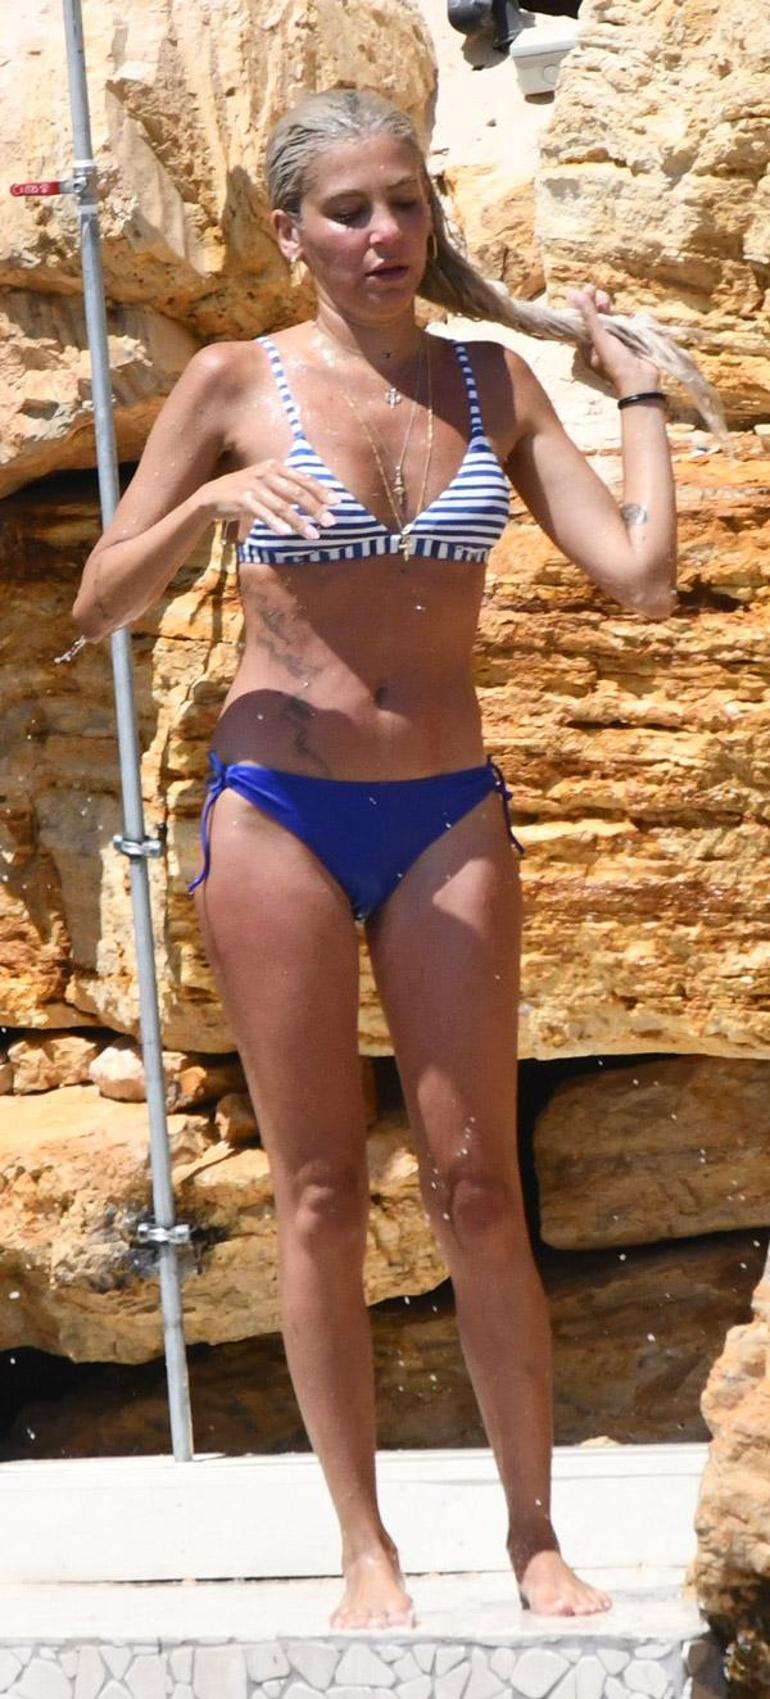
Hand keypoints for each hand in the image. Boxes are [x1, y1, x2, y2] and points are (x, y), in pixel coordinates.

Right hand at [200, 460, 334, 542]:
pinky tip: (287, 533)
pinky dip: (275, 523)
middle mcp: (266, 473)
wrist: (212, 496)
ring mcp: (254, 485)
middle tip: (330, 522)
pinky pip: (263, 512)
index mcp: (275, 467)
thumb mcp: (267, 485)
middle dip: (315, 508)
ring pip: (282, 506)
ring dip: (299, 522)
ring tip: (313, 535)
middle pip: (296, 493)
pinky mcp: (242, 499)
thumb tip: (315, 500)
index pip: (303, 479)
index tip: (337, 502)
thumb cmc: (245, 492)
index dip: (321, 491)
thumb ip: (288, 489)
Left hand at [567, 284, 659, 397]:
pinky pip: (625, 327)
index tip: (587, 289)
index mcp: (588, 349)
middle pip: (596, 321)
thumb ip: (589, 316)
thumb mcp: (600, 338)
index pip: (582, 323)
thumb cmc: (617, 363)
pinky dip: (625, 319)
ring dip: (609, 310)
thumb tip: (572, 294)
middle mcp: (600, 346)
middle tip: (596, 290)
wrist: (642, 382)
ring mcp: (616, 345)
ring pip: (610, 322)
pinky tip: (624, 313)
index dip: (583, 306)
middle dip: (597, 306)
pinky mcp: (630, 343)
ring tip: (607, 297)